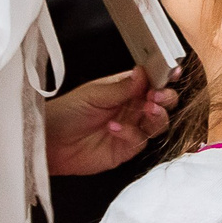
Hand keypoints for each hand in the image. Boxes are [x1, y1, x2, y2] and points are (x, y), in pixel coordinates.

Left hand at [42, 67, 176, 176]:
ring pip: (157, 123)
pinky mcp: (125, 149)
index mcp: (125, 89)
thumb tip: (144, 73)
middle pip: (161, 103)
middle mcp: (131, 108)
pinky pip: (140, 142)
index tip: (172, 73)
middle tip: (157, 96)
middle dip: (165, 98)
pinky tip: (115, 129)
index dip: (163, 78)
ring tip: (146, 109)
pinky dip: (132, 134)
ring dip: (156, 116)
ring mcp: (131, 129)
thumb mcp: (93, 94)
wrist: (49, 141)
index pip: (151, 82)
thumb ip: (122, 87)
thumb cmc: (65, 112)